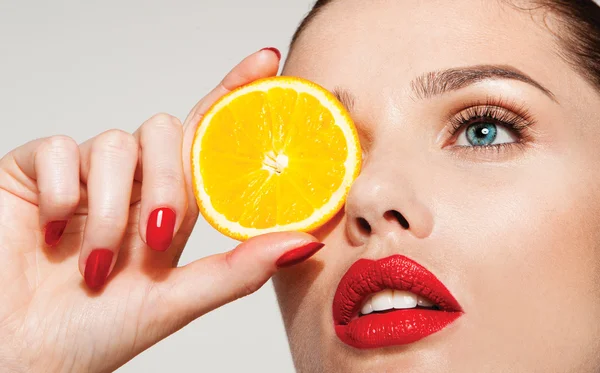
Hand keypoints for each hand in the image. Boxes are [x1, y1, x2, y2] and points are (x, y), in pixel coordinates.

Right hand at [0, 48, 322, 372]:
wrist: (21, 357)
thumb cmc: (94, 334)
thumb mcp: (175, 301)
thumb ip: (239, 270)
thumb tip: (308, 242)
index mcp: (170, 207)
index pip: (208, 138)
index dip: (235, 96)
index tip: (268, 62)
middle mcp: (132, 185)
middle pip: (165, 132)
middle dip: (166, 185)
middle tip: (153, 239)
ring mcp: (85, 176)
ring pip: (116, 143)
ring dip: (109, 212)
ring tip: (94, 263)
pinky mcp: (35, 171)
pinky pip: (58, 149)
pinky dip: (62, 196)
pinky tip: (52, 235)